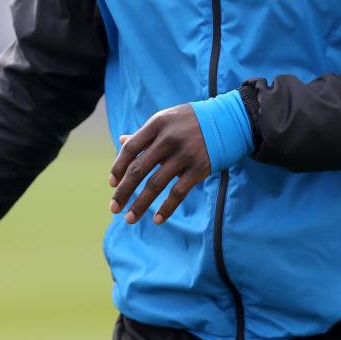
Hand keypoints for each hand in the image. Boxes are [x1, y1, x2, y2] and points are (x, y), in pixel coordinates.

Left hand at [109, 104, 211, 224]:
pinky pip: (178, 192)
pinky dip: (166, 208)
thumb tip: (122, 141)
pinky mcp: (199, 168)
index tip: (112, 184)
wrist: (229, 120)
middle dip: (123, 191)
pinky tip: (156, 220)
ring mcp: (184, 154)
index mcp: (157, 124)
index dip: (118, 167)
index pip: (130, 148)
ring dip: (140, 204)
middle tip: (114, 208)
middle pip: (138, 169)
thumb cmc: (192, 121)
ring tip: (129, 219)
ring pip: (155, 184)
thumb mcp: (167, 120)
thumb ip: (146, 134)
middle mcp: (168, 138)